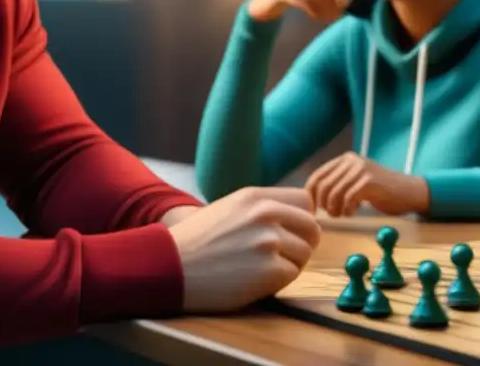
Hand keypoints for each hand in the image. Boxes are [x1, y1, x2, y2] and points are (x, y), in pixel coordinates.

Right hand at [167, 186, 321, 312]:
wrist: (167, 266)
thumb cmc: (197, 241)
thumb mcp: (231, 208)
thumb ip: (264, 208)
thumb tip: (299, 216)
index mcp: (257, 197)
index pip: (305, 202)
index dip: (302, 220)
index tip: (292, 232)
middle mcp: (266, 214)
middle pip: (312, 229)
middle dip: (301, 244)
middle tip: (280, 257)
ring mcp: (269, 241)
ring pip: (304, 254)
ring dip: (288, 265)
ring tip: (259, 269)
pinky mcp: (269, 270)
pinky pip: (291, 276)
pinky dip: (277, 282)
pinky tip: (252, 281)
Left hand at [305, 152, 429, 216]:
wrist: (409, 191)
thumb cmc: (380, 191)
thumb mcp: (355, 182)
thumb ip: (337, 184)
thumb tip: (312, 199)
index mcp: (345, 159)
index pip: (317, 176)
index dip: (311, 196)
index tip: (314, 211)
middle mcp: (351, 160)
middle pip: (323, 186)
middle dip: (323, 205)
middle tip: (332, 214)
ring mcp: (361, 169)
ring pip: (334, 193)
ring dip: (335, 210)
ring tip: (343, 214)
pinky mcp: (370, 181)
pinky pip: (348, 198)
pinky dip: (347, 210)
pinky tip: (353, 212)